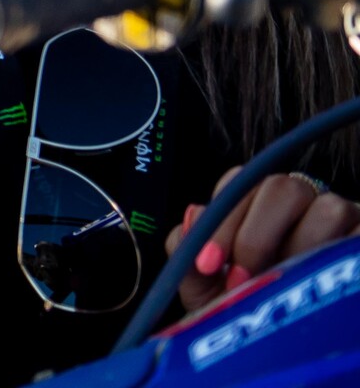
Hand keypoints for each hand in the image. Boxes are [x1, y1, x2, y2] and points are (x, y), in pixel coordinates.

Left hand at [170, 168, 359, 315]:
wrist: (284, 347)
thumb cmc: (244, 307)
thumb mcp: (206, 287)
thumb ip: (186, 249)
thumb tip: (193, 214)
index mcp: (258, 202)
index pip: (240, 182)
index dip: (221, 221)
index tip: (207, 264)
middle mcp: (302, 202)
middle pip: (282, 188)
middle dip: (255, 237)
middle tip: (242, 281)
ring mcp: (342, 218)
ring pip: (327, 208)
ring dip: (299, 251)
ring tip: (284, 288)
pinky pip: (358, 237)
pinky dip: (339, 257)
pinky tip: (320, 284)